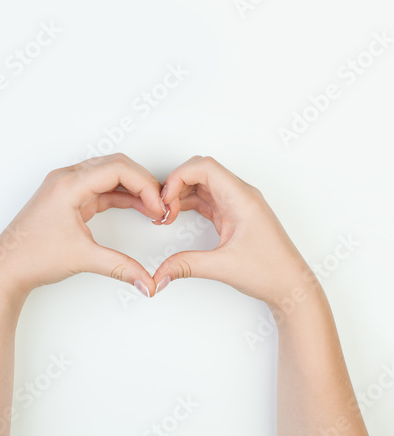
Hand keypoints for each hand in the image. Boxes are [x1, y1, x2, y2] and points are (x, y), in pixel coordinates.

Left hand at [0, 154, 166, 297]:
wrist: (5, 269)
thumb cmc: (30, 257)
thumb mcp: (83, 258)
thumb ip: (121, 267)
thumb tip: (147, 281)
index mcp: (68, 184)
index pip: (117, 168)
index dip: (144, 184)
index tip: (157, 206)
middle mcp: (67, 179)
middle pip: (116, 165)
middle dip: (143, 182)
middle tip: (159, 204)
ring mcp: (68, 186)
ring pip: (110, 174)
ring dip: (133, 188)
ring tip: (152, 207)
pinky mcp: (70, 197)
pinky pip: (102, 188)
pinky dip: (122, 196)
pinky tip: (137, 207)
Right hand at [153, 156, 317, 306]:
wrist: (290, 286)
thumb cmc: (272, 271)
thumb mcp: (223, 267)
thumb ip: (186, 265)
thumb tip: (161, 271)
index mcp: (242, 198)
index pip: (206, 167)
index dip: (179, 176)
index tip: (166, 198)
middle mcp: (240, 195)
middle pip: (200, 171)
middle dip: (176, 184)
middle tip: (163, 207)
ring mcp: (236, 204)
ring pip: (201, 184)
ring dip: (180, 195)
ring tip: (167, 214)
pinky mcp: (232, 214)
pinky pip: (206, 199)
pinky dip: (188, 204)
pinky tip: (177, 216)